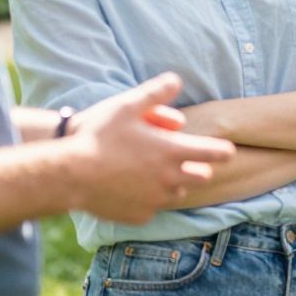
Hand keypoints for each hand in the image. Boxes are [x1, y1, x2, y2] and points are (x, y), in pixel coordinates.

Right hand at [69, 74, 235, 223]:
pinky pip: (153, 208)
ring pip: (179, 194)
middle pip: (202, 177)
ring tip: (155, 173)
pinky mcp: (139, 216)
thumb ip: (155, 92)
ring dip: (174, 184)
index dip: (223, 150)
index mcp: (172, 152)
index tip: (226, 150)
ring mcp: (155, 200)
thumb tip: (177, 79)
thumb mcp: (126, 106)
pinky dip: (149, 200)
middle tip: (184, 160)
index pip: (214, 153)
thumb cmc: (98, 136)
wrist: (68, 174)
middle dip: (197, 168)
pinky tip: (132, 189)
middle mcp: (169, 179)